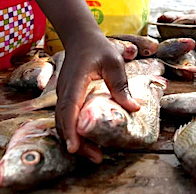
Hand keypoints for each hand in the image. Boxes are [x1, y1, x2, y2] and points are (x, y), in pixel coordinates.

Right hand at [55, 33, 139, 161]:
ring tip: (94, 155)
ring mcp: (63, 95)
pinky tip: (87, 141)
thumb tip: (133, 108)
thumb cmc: (98, 48)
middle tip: (96, 157)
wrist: (81, 38)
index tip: (74, 147)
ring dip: (75, 140)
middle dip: (76, 142)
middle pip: (64, 121)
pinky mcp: (66, 98)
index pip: (69, 108)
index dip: (70, 129)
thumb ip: (120, 84)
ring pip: (62, 123)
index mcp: (75, 81)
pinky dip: (73, 132)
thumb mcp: (114, 62)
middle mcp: (65, 90)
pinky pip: (65, 119)